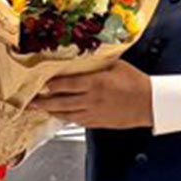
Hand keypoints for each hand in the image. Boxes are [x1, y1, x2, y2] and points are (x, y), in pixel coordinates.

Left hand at [30, 62, 152, 128]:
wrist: (150, 104)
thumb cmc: (136, 83)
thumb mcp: (116, 66)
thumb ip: (97, 64)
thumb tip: (82, 58)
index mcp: (96, 84)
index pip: (66, 85)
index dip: (51, 85)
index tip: (40, 84)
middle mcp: (92, 100)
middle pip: (61, 102)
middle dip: (43, 102)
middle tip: (30, 101)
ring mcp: (94, 113)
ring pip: (66, 114)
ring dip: (50, 112)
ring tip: (39, 109)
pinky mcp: (97, 123)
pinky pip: (76, 121)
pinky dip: (65, 118)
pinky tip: (58, 115)